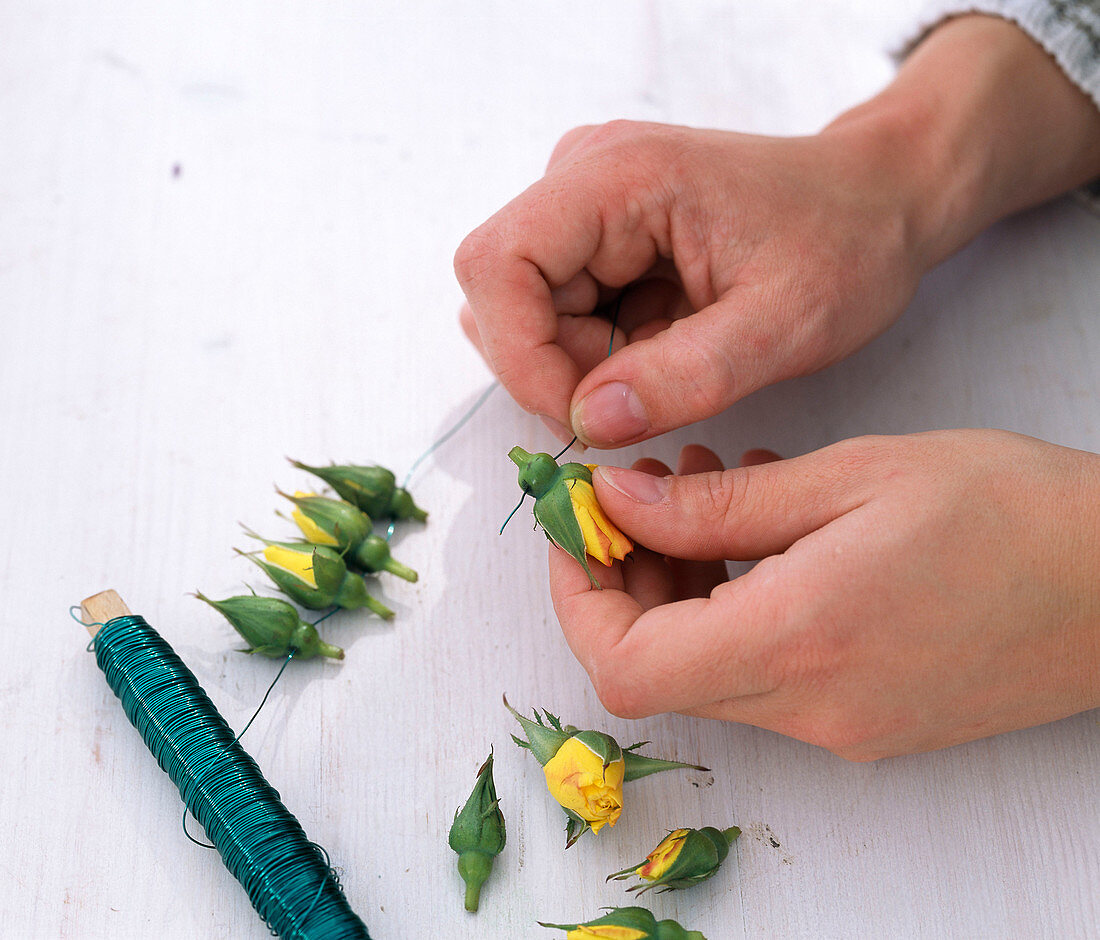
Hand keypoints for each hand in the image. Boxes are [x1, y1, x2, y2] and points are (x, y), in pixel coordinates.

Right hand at [455, 16, 1099, 448]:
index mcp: (617, 175)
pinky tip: (665, 344)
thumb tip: (590, 425)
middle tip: (646, 399)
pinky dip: (599, 355)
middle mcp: (583, 176)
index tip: (587, 420)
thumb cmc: (845, 243)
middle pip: (503, 298)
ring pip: (526, 314)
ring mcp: (585, 203)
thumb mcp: (784, 324)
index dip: (520, 356)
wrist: (879, 202)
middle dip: (558, 371)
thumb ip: (686, 376)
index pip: (497, 266)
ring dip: (583, 366)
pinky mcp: (596, 234)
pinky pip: (559, 314)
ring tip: (674, 360)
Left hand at [549, 433, 1099, 758]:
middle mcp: (810, 707)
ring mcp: (839, 726)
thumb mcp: (847, 478)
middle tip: (647, 491)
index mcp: (798, 641)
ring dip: (680, 586)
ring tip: (711, 489)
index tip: (582, 524)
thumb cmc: (1006, 510)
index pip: (626, 663)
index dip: (580, 595)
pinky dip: (732, 608)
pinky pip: (761, 675)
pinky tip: (763, 534)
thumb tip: (613, 503)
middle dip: (627, 578)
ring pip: (706, 669)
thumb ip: (715, 505)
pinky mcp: (865, 721)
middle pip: (656, 668)